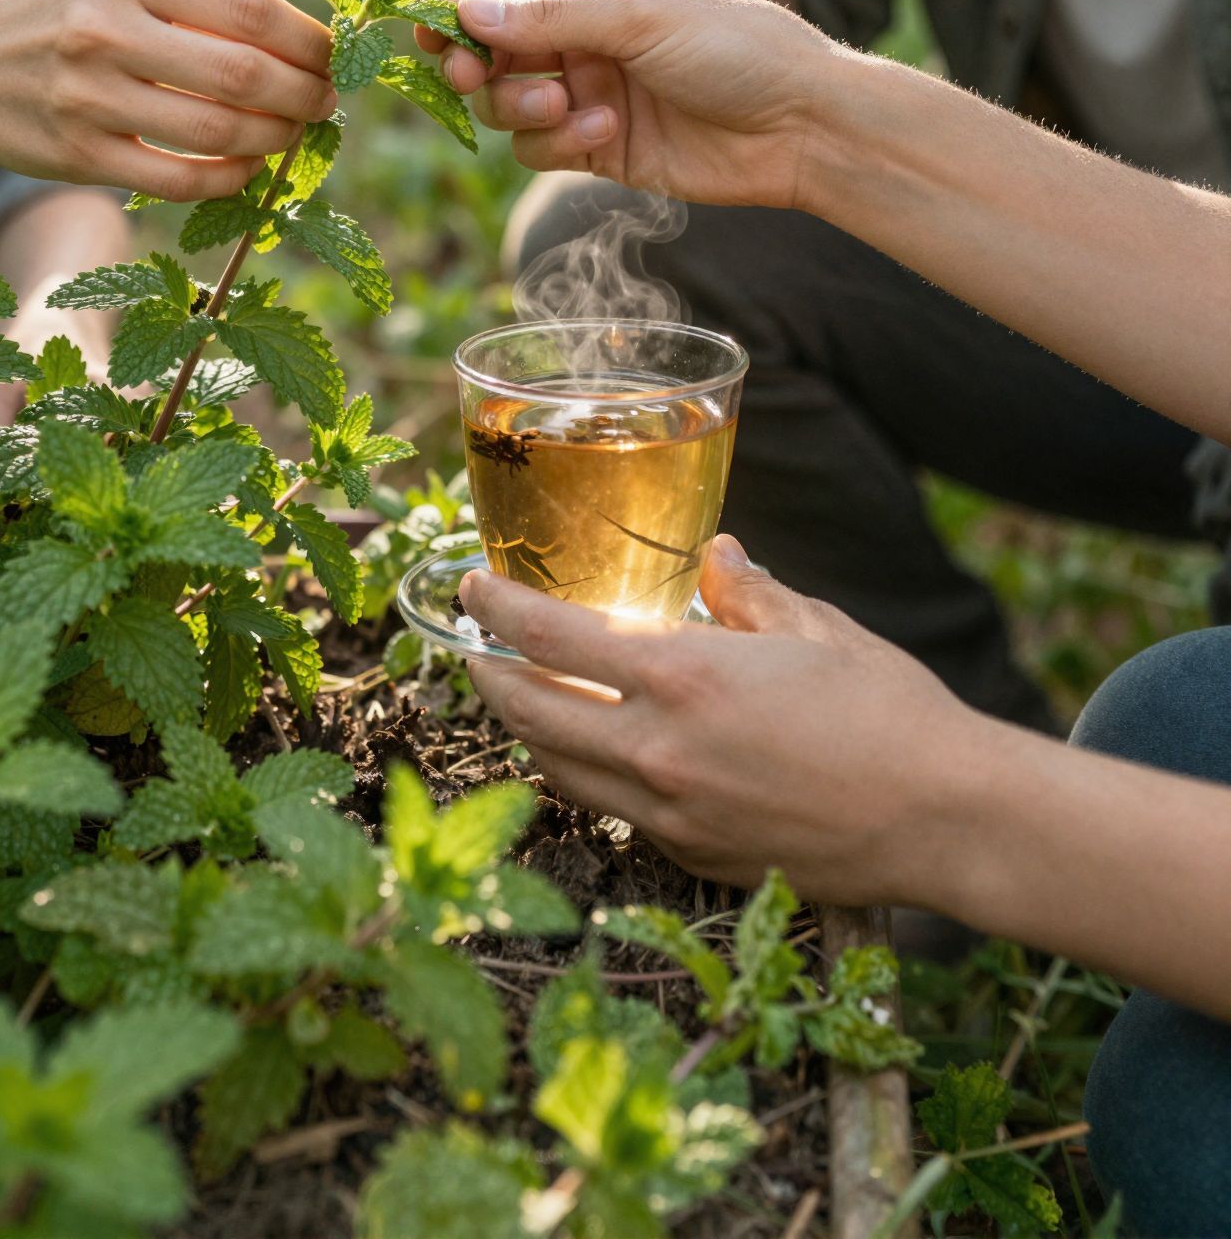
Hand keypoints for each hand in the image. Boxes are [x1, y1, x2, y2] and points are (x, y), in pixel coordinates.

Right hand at [0, 0, 336, 203]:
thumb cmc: (56, 14)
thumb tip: (305, 36)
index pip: (249, 9)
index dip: (311, 40)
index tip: (337, 56)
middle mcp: (104, 28)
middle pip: (243, 73)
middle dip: (304, 94)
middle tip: (328, 103)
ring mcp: (87, 97)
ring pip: (217, 132)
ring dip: (274, 139)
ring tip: (294, 134)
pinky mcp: (76, 157)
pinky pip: (177, 180)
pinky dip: (227, 180)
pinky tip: (247, 170)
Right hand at [421, 0, 837, 206]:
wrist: (802, 126)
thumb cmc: (737, 46)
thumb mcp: (641, 16)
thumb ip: (550, 16)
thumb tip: (466, 11)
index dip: (457, 9)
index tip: (426, 35)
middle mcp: (583, 30)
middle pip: (489, 49)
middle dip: (476, 65)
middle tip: (470, 77)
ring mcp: (588, 89)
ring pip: (506, 103)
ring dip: (521, 108)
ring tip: (566, 109)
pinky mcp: (598, 146)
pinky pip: (540, 147)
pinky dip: (557, 144)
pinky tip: (605, 136)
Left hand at [461, 540, 974, 907]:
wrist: (944, 821)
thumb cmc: (889, 712)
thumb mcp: (816, 628)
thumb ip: (748, 592)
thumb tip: (717, 556)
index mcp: (684, 678)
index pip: (549, 636)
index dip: (495, 608)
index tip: (472, 587)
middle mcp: (659, 751)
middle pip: (528, 714)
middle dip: (487, 677)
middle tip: (476, 647)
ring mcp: (671, 815)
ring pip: (559, 771)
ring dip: (529, 731)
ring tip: (525, 696)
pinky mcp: (693, 859)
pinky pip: (612, 812)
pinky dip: (588, 776)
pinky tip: (602, 751)